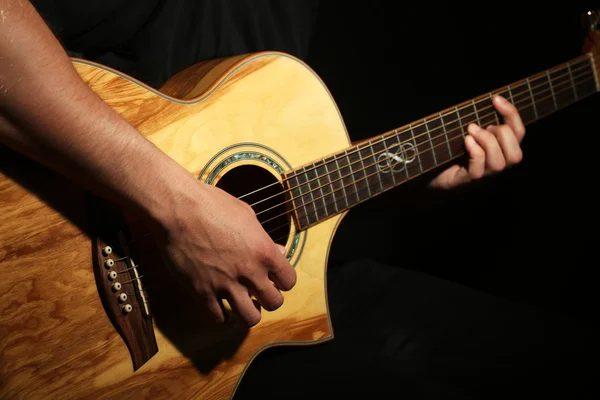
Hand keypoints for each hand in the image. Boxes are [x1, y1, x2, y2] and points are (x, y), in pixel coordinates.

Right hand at [151, 180, 296, 325]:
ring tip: (243, 305)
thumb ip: (264, 238)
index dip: (283, 281)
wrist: (178, 209)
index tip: (274, 279)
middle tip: (259, 294)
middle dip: (269, 300)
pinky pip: (218, 319)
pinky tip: (221, 310)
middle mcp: (249, 271)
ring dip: (249, 313)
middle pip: (274, 303)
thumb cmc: (212, 205)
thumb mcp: (246, 215)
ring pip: (250, 318)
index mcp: (264, 251)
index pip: (289, 281)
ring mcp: (225, 284)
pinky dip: (222, 317)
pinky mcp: (202, 292)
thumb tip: (278, 251)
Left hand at [429, 95, 525, 188]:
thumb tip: (491, 101)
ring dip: (487, 141)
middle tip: (481, 126)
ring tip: (471, 131)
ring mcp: (482, 175)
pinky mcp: (466, 179)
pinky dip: (475, 151)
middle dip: (502, 133)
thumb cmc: (449, 147)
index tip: (495, 99)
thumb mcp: (469, 130)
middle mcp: (495, 164)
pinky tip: (466, 141)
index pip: (518, 133)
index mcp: (500, 150)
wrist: (428, 170)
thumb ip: (481, 120)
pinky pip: (478, 167)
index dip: (511, 114)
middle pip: (515, 154)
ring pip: (499, 163)